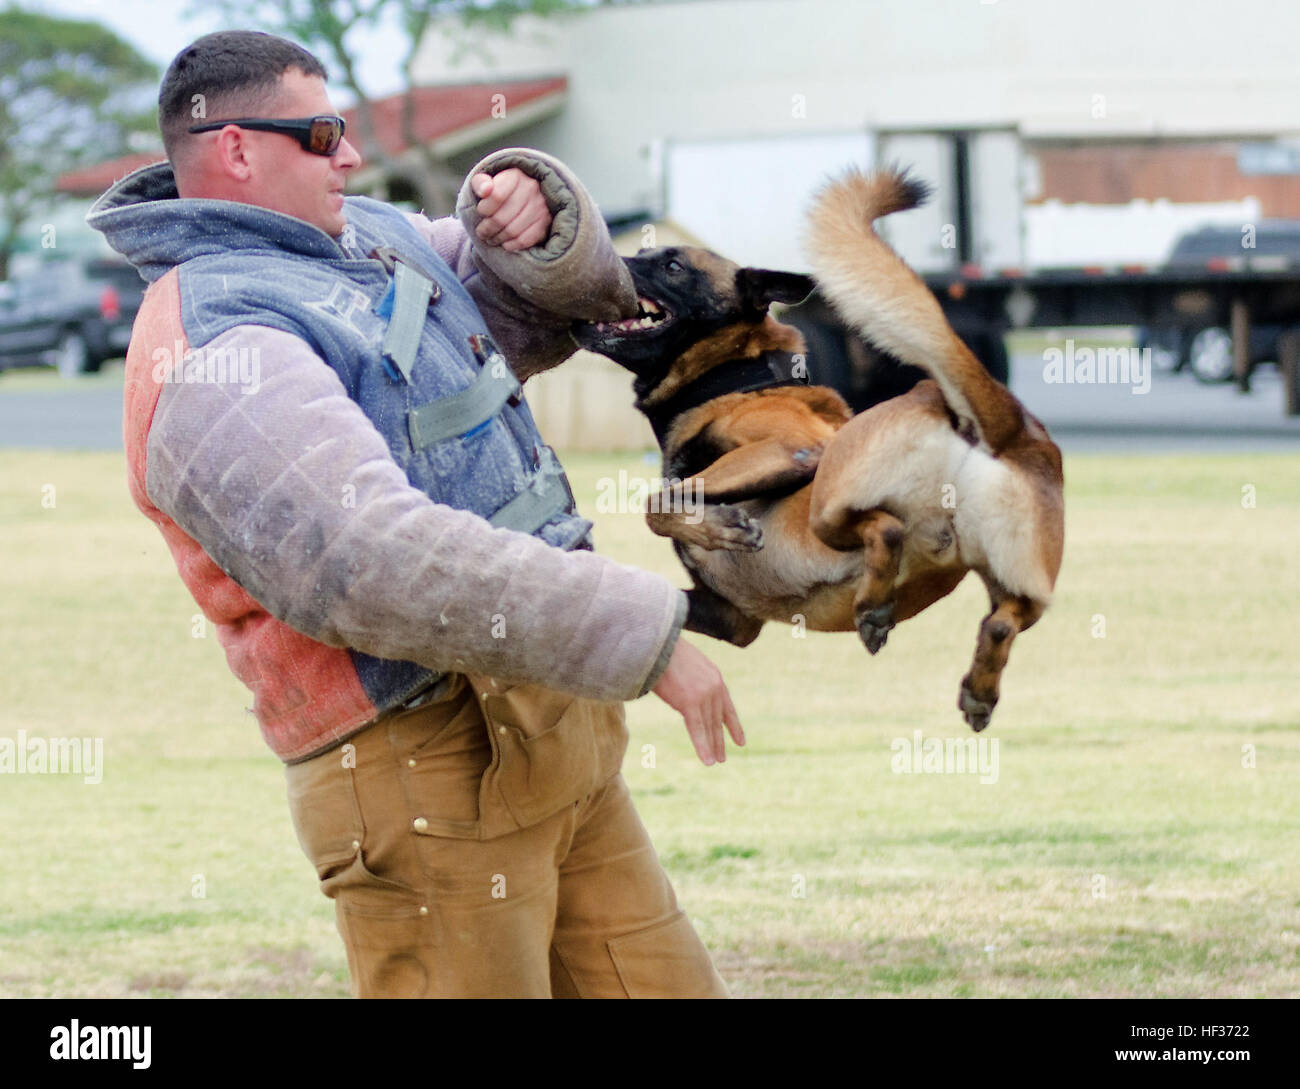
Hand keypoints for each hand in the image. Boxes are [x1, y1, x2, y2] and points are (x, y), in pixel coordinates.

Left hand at [471, 168, 550, 251]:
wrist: (524, 197)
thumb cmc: (500, 190)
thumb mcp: (486, 182)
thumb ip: (480, 183)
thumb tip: (485, 190)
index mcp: (515, 175)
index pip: (496, 196)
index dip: (484, 209)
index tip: (480, 212)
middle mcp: (531, 188)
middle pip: (502, 217)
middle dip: (488, 228)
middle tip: (482, 233)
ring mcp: (540, 206)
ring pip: (512, 231)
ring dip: (498, 238)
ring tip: (491, 238)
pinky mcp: (545, 222)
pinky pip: (525, 240)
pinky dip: (512, 245)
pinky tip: (505, 243)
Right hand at [651, 639, 744, 765]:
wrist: (658, 642)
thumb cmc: (665, 649)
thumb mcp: (686, 662)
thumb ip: (691, 678)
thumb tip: (683, 687)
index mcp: (714, 676)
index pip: (727, 706)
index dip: (733, 725)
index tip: (740, 741)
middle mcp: (714, 687)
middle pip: (717, 719)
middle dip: (720, 739)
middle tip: (723, 757)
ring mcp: (703, 695)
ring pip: (709, 727)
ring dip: (713, 746)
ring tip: (716, 762)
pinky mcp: (690, 702)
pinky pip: (697, 730)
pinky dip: (702, 747)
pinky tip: (708, 761)